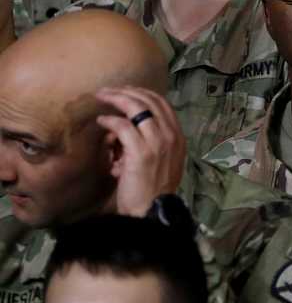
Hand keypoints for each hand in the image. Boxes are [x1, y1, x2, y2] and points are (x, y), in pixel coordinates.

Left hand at [96, 87, 186, 216]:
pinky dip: (110, 120)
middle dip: (127, 91)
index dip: (143, 93)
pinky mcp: (141, 152)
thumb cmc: (152, 189)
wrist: (151, 211)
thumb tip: (126, 128)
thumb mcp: (160, 161)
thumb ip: (150, 142)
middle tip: (109, 91)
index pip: (163, 104)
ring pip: (137, 108)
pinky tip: (101, 121)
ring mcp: (158, 143)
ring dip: (117, 99)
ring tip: (102, 97)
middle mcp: (171, 136)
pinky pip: (123, 126)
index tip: (126, 92)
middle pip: (150, 101)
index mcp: (178, 137)